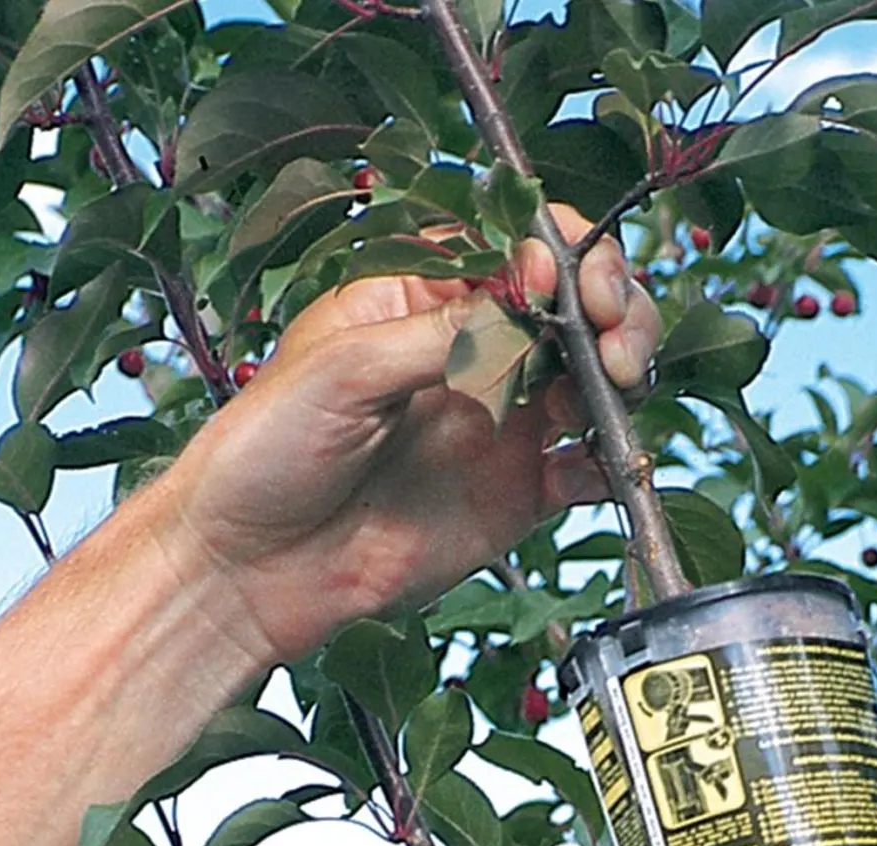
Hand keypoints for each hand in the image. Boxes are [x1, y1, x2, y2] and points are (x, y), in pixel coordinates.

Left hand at [153, 208, 659, 672]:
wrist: (252, 569)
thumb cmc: (267, 453)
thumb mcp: (344, 368)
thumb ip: (443, 335)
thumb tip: (530, 302)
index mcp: (422, 297)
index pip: (517, 244)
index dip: (558, 253)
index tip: (562, 286)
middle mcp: (471, 352)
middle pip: (574, 303)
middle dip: (612, 305)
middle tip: (613, 337)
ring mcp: (499, 423)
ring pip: (595, 377)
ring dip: (624, 372)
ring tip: (613, 388)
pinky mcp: (514, 494)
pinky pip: (585, 468)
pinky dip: (610, 460)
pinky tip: (599, 461)